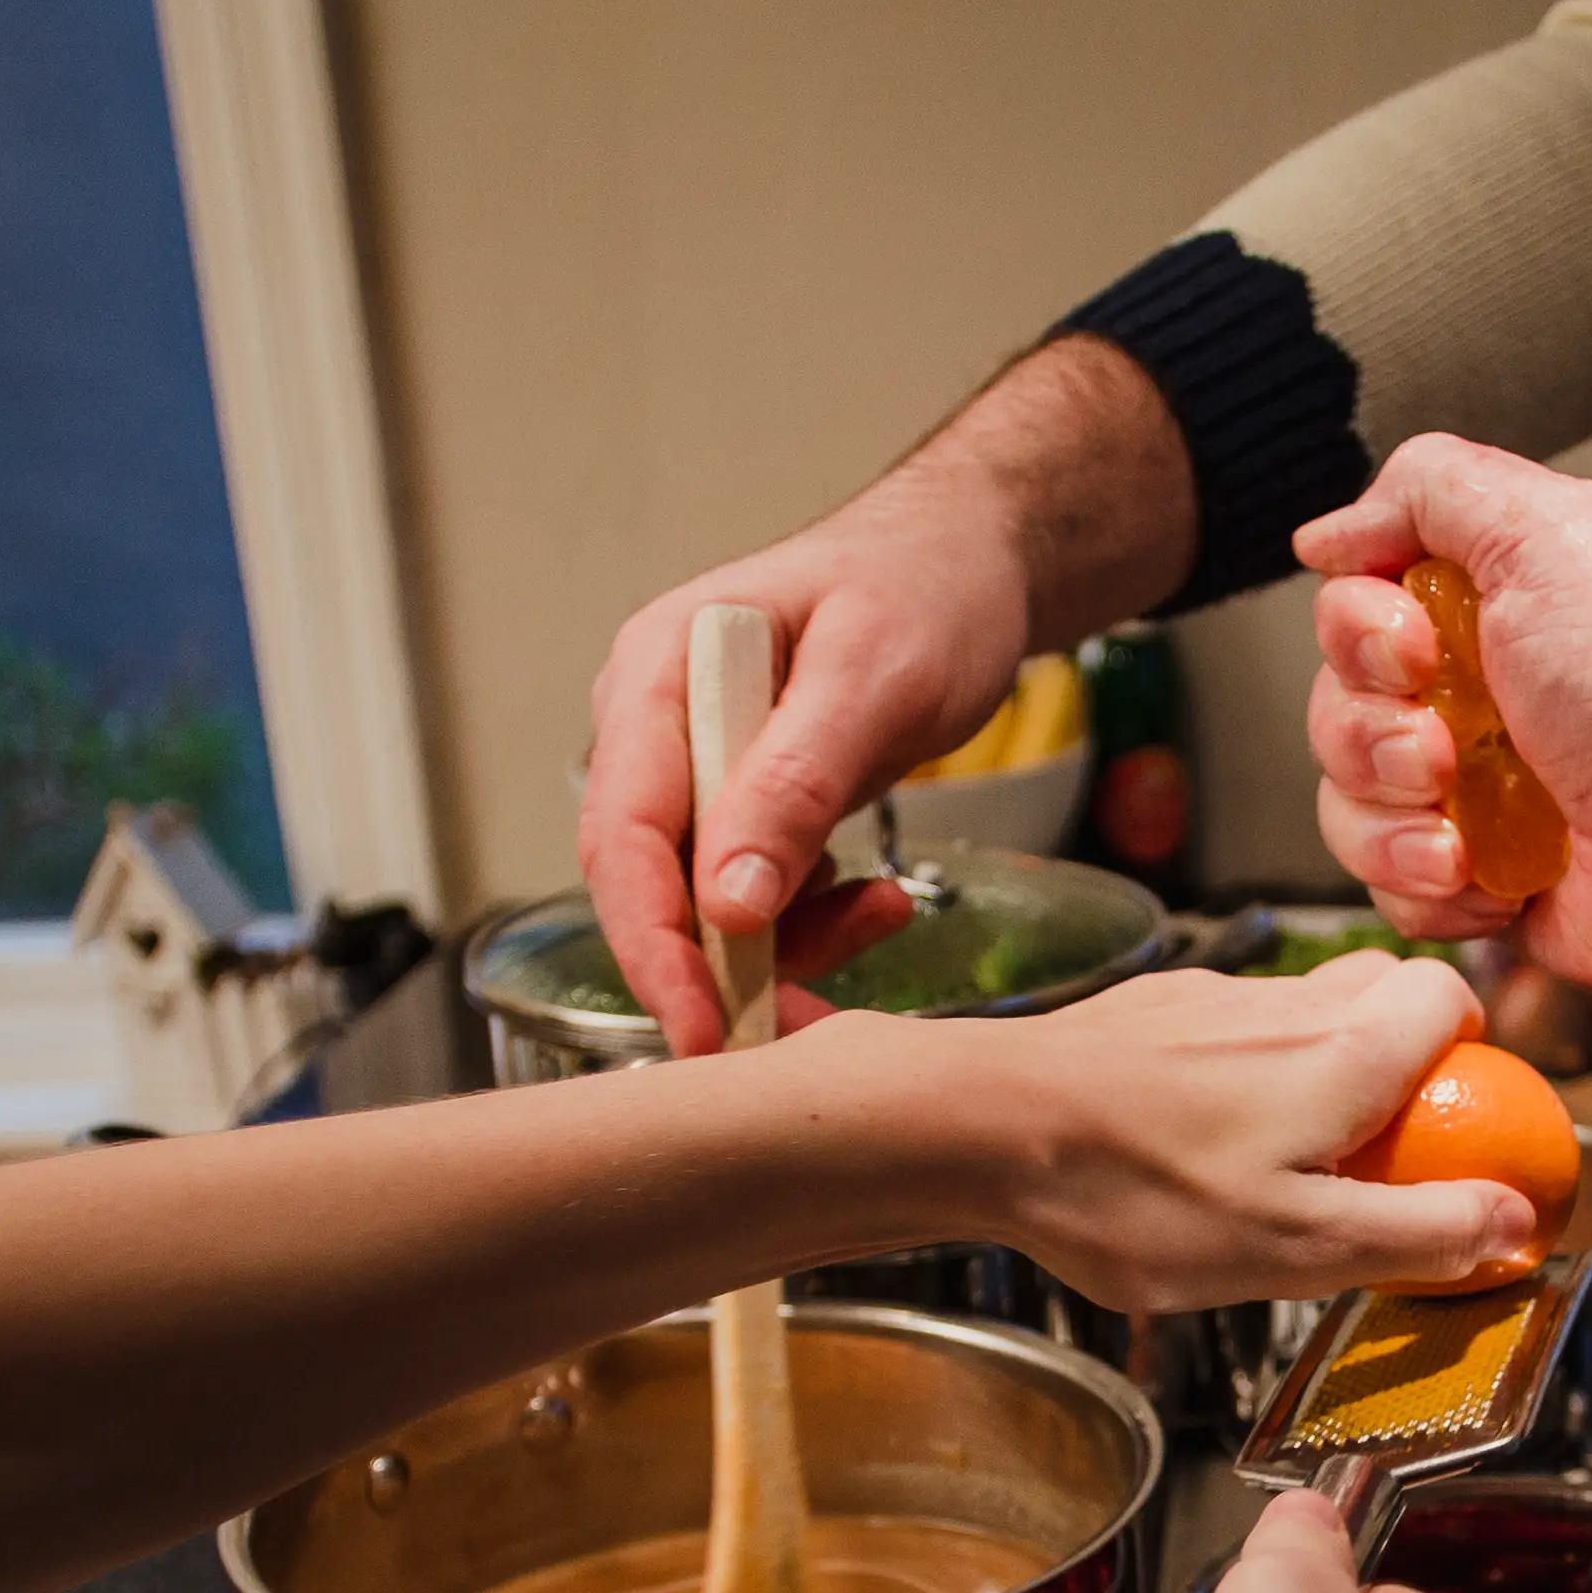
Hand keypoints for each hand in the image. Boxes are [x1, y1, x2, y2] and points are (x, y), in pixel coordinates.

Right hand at [580, 338, 1190, 1054]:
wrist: (971, 563)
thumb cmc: (924, 587)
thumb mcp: (872, 678)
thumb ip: (794, 783)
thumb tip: (725, 902)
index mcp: (658, 675)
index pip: (620, 834)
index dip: (652, 944)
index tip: (701, 1025)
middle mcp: (657, 728)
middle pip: (647, 883)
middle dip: (718, 969)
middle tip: (798, 1029)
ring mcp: (697, 769)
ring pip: (703, 905)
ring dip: (787, 945)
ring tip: (882, 915)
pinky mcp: (742, 806)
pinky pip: (752, 898)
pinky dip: (812, 922)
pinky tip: (878, 899)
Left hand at [890, 948, 1536, 1314]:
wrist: (980, 1127)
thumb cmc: (1137, 1194)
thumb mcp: (1299, 1248)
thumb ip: (1418, 1233)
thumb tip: (1517, 1219)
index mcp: (1347, 1050)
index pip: (1451, 997)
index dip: (1473, 1052)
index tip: (1460, 1125)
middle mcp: (1287, 1003)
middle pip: (1381, 994)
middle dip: (1402, 1060)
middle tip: (1378, 1152)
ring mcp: (1209, 1001)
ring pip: (1299, 1010)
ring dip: (1314, 1070)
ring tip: (1280, 1163)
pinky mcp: (1144, 1012)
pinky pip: (1222, 1030)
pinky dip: (1235, 1074)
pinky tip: (1191, 1145)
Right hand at [1295, 436, 1591, 1004]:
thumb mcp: (1550, 533)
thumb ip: (1430, 490)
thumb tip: (1330, 532)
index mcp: (1497, 598)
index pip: (1354, 601)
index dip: (1361, 630)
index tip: (1420, 648)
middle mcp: (1484, 687)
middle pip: (1336, 702)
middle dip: (1371, 734)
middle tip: (1447, 750)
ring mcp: (1480, 788)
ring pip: (1346, 800)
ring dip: (1390, 821)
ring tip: (1460, 835)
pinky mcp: (1484, 878)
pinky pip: (1387, 886)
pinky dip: (1428, 889)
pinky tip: (1492, 884)